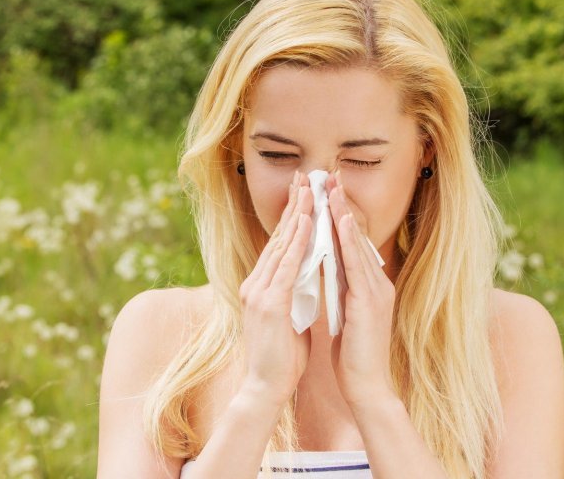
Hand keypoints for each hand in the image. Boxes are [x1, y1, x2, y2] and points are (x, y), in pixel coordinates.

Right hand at [239, 171, 313, 406]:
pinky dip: (296, 242)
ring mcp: (260, 292)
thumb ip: (292, 294)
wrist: (267, 387)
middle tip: (303, 176)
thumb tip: (304, 277)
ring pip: (281, 245)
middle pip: (277, 237)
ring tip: (308, 188)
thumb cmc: (281, 356)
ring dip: (296, 215)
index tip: (302, 192)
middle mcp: (255, 284)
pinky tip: (306, 223)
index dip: (291, 217)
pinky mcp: (270, 303)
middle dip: (292, 205)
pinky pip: (287, 265)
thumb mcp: (288, 316)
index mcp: (261, 287)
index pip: (278, 245)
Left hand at [325, 170, 396, 407]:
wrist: (365, 385)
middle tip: (329, 175)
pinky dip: (347, 241)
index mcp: (369, 285)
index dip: (339, 215)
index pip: (351, 244)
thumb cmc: (353, 353)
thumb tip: (327, 265)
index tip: (327, 190)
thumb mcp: (345, 312)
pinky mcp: (369, 301)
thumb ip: (340, 287)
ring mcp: (376, 290)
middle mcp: (376, 282)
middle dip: (341, 205)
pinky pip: (356, 264)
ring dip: (342, 214)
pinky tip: (338, 221)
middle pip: (355, 236)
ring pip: (356, 244)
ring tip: (331, 188)